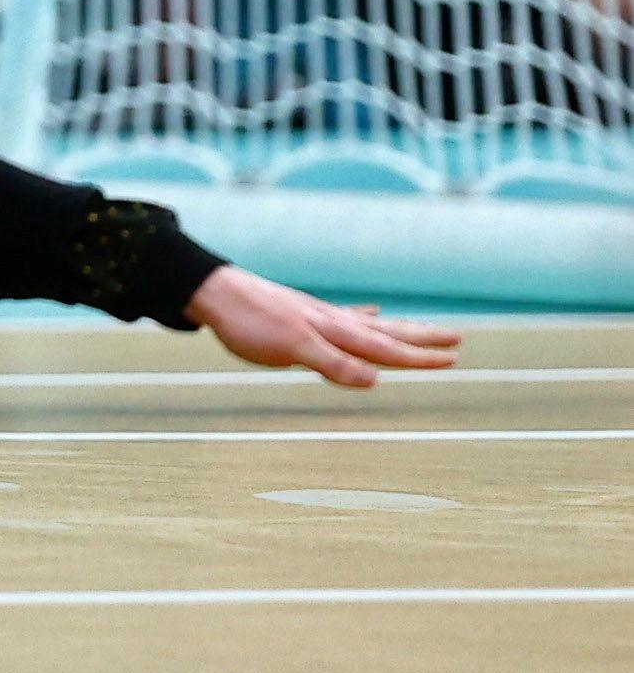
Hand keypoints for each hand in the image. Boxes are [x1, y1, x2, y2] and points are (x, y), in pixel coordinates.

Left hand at [187, 265, 460, 387]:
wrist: (213, 292)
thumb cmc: (249, 322)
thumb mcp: (290, 348)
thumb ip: (332, 364)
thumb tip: (376, 380)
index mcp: (336, 331)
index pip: (387, 348)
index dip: (420, 357)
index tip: (453, 359)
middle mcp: (333, 321)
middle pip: (388, 333)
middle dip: (423, 339)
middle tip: (458, 339)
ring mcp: (319, 315)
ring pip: (371, 325)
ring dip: (400, 329)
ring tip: (425, 330)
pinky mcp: (302, 314)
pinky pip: (344, 317)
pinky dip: (362, 317)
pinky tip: (370, 313)